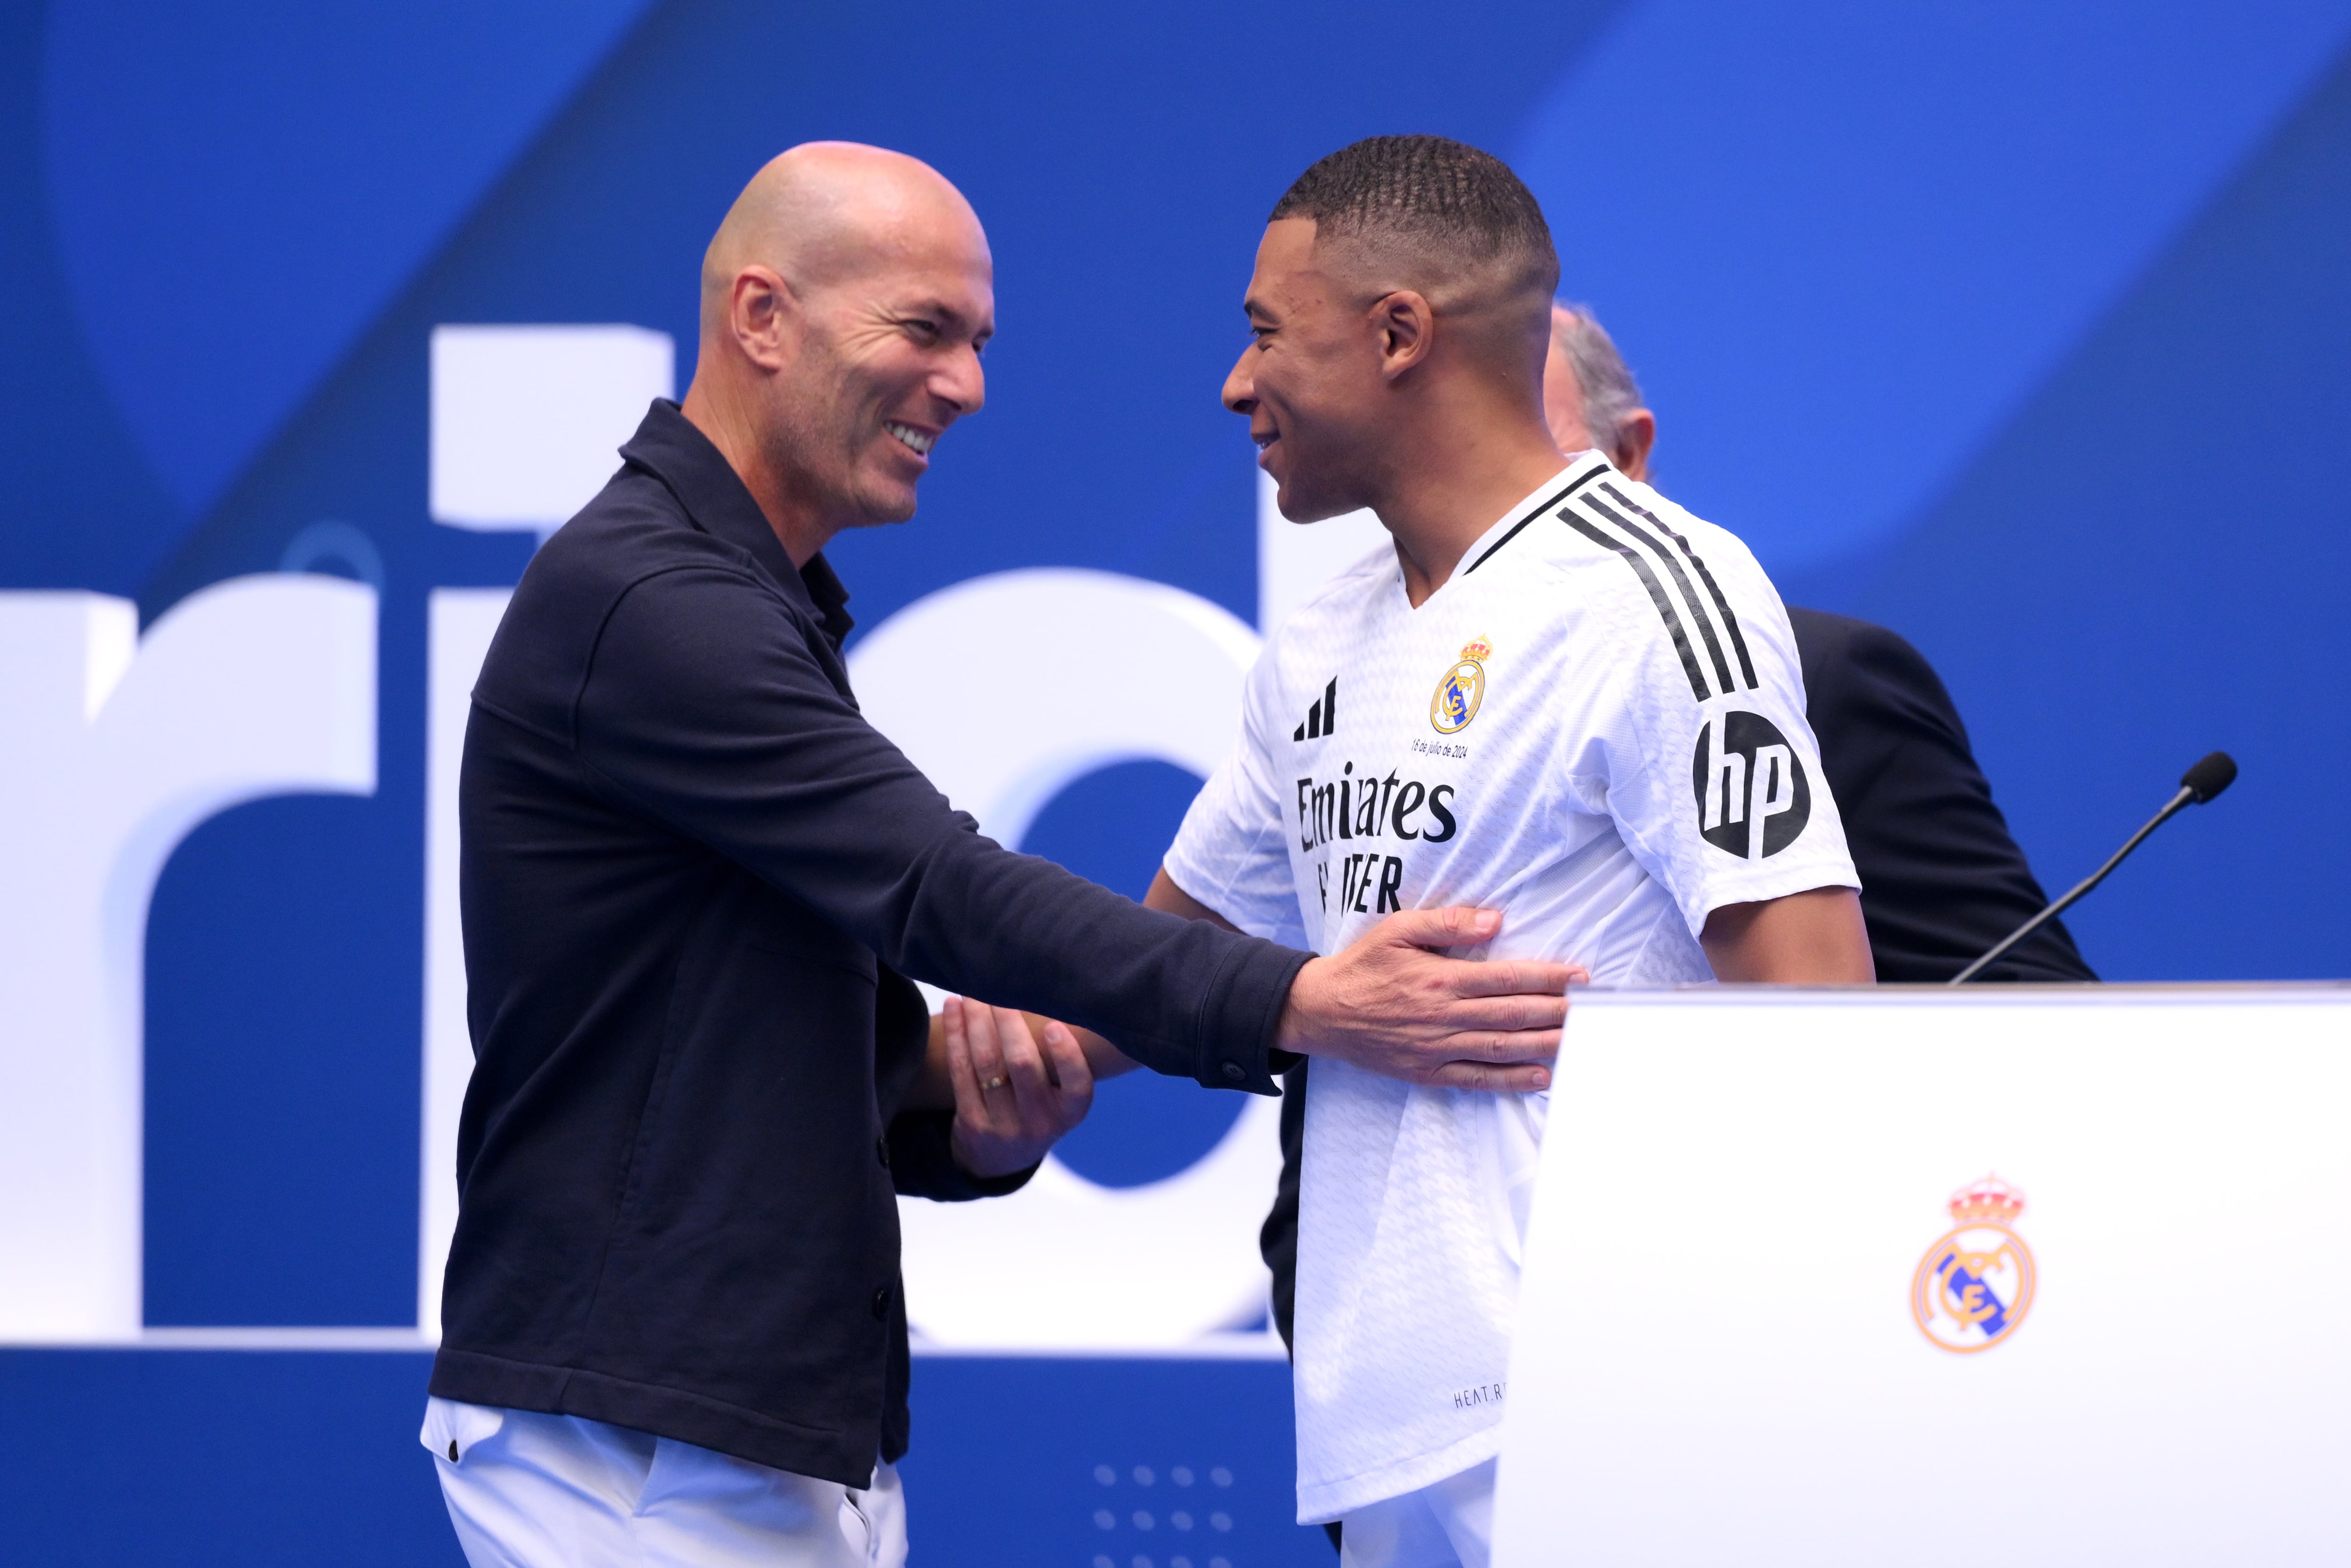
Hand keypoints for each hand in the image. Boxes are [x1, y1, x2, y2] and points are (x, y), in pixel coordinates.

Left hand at [941, 996, 1095, 1178]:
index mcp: (1070, 1112)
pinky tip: (954, 1008)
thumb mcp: (1060, 1098)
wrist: (1001, 1161)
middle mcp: (1040, 1121)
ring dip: (978, 1021)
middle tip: (1001, 986)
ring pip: (987, 1063)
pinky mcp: (971, 1121)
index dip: (1067, 1057)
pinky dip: (956, 1035)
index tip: (1055, 1026)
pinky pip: (961, 1070)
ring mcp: (1003, 1125)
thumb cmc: (1038, 1109)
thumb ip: (1060, 1061)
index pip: (1077, 1086)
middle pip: (1022, 1065)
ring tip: (973, 991)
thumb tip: (1052, 994)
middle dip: (1009, 1021)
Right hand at [1276, 907, 1584, 1091]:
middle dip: (1558, 1012)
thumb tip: (1494, 920)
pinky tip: (1540, 1076)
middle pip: (1512, 1015)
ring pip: (1501, 1048)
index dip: (1547, 978)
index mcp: (1439, 979)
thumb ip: (1446, 922)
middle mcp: (1442, 1016)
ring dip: (1545, 1045)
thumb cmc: (1362, 965)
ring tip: (1580, 1041)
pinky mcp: (1428, 1072)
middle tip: (1594, 1010)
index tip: (1580, 977)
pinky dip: (1510, 1080)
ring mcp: (1436, 1048)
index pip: (1506, 978)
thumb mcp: (1397, 929)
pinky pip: (1476, 1078)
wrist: (1320, 1011)